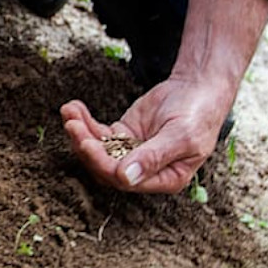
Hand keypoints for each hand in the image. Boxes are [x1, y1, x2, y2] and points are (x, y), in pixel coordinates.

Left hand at [61, 74, 234, 192]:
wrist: (199, 88)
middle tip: (72, 125)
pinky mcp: (122, 135)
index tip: (87, 143)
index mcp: (164, 179)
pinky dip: (84, 121)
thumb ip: (154, 157)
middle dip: (85, 146)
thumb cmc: (198, 114)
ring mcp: (130, 153)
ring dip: (80, 132)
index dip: (102, 163)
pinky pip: (98, 133)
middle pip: (104, 166)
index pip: (124, 180)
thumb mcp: (181, 136)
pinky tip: (73, 107)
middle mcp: (144, 171)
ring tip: (69, 111)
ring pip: (97, 150)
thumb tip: (126, 178)